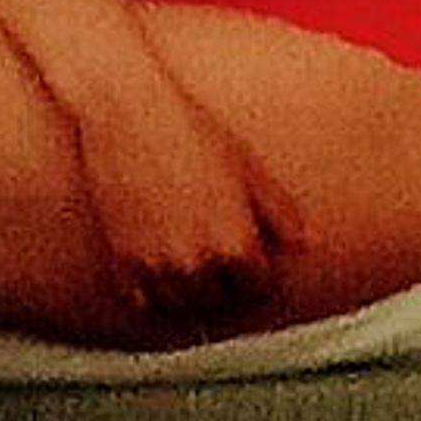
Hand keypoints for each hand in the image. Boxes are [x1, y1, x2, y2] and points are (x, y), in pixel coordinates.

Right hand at [77, 94, 305, 322]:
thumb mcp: (249, 168)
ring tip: (194, 270)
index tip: (254, 262)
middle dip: (227, 287)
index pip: (258, 289)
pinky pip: (142, 301)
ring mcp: (154, 266)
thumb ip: (280, 214)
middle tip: (225, 267)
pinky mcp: (121, 259)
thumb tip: (300, 247)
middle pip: (219, 303)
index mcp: (234, 245)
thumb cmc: (191, 132)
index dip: (260, 276)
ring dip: (191, 295)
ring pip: (181, 307)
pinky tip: (162, 270)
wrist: (127, 113)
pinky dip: (155, 295)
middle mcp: (194, 264)